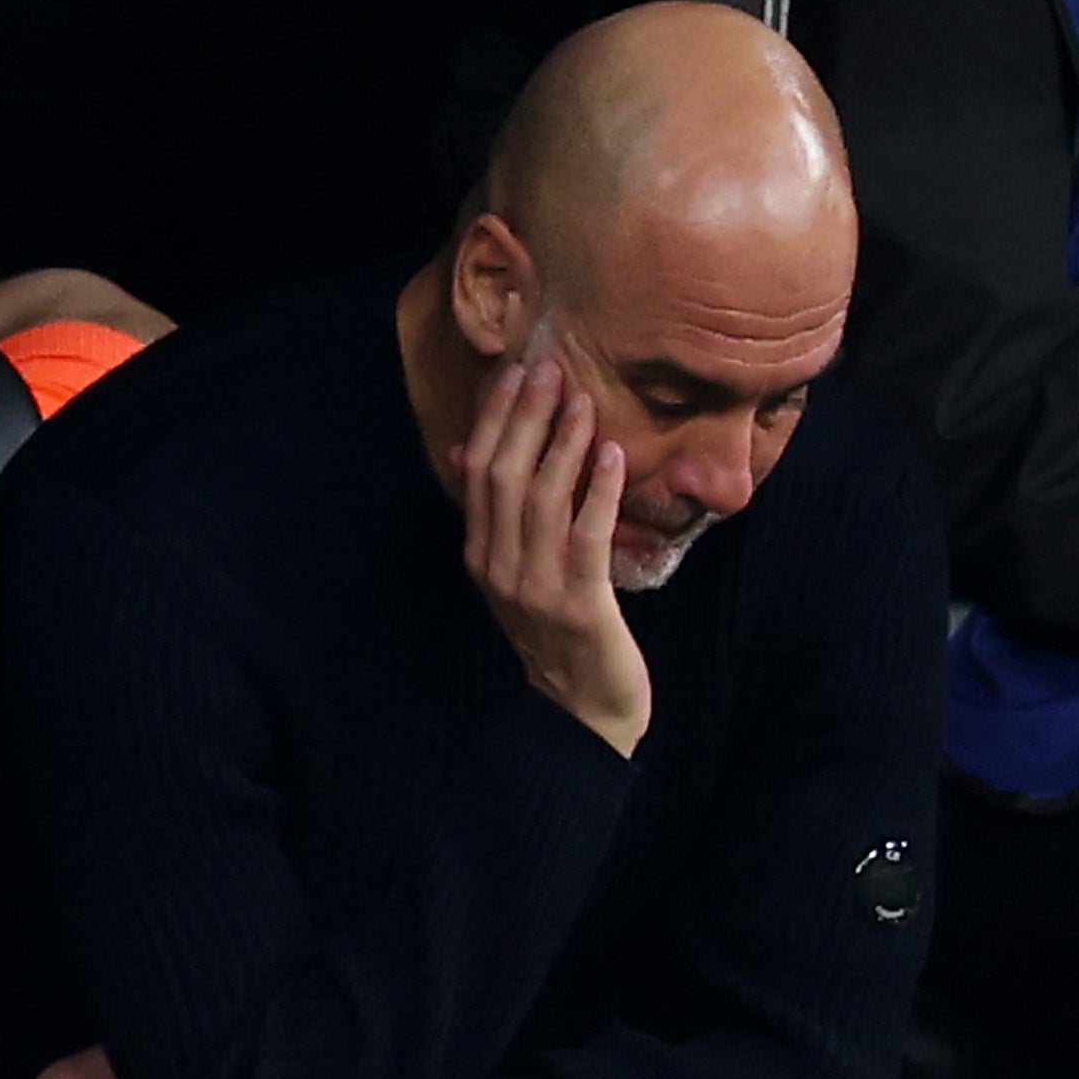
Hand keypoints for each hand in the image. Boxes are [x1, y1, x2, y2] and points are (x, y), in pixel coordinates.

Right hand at [456, 359, 648, 757]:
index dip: (495, 421)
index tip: (515, 373)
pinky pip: (585, 537)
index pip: (478, 474)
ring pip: (541, 502)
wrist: (582, 709)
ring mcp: (535, 587)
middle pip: (504, 479)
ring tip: (581, 400)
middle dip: (525, 419)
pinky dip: (597, 492)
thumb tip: (466, 451)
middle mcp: (498, 567)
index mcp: (482, 555)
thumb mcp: (519, 570)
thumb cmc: (559, 632)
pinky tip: (612, 455)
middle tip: (548, 369)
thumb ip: (499, 515)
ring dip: (561, 445)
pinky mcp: (578, 604)